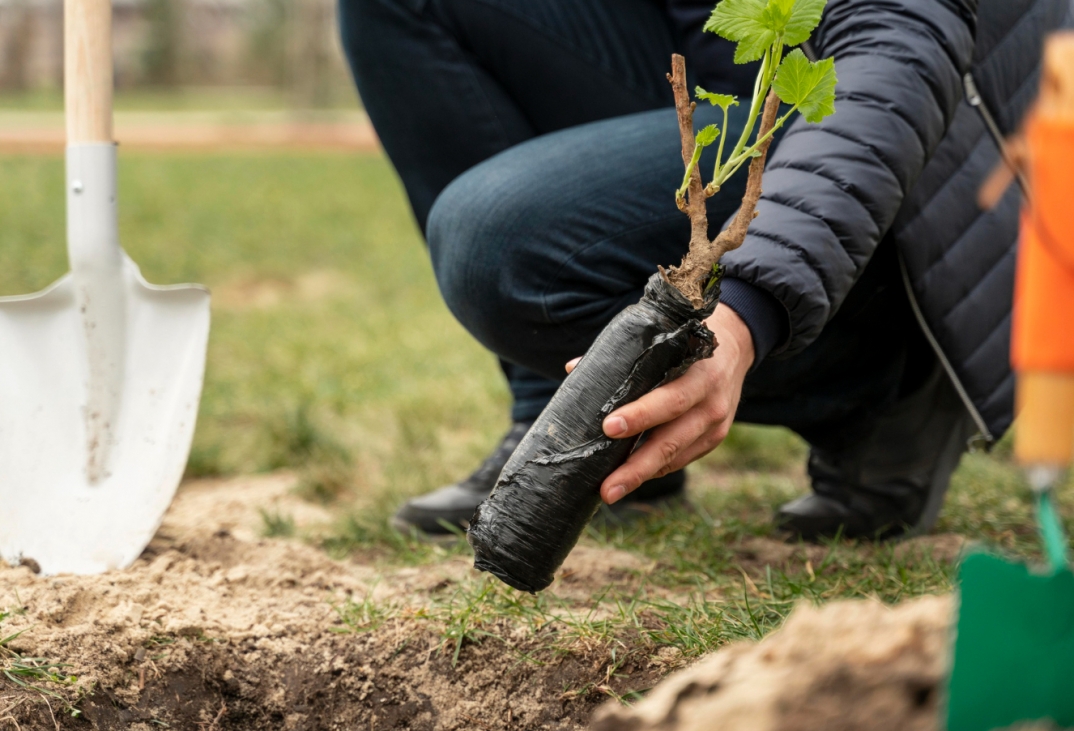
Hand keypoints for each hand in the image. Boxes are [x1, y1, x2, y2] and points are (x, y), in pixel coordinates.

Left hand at [565, 304, 754, 503]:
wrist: (736, 345)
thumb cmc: (684, 341)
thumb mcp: (663, 339)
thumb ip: (623, 356)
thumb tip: (573, 369)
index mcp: (699, 372)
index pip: (669, 399)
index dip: (640, 416)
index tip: (608, 428)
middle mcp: (711, 402)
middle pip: (670, 440)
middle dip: (636, 466)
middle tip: (606, 487)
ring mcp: (716, 424)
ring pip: (675, 457)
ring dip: (641, 476)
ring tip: (610, 492)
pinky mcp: (714, 439)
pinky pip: (681, 459)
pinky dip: (655, 468)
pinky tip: (632, 476)